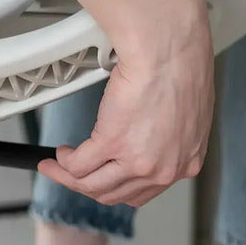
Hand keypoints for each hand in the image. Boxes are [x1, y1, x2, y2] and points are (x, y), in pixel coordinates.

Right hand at [38, 0, 215, 206]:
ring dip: (68, 178)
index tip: (102, 177)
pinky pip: (79, 164)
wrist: (171, 51)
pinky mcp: (112, 143)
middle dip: (87, 187)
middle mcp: (162, 170)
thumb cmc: (185, 68)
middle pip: (114, 194)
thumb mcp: (190, 115)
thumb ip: (171, 137)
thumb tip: (151, 139)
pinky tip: (62, 152)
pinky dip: (65, 161)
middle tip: (70, 176)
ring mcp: (137, 161)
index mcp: (185, 164)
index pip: (142, 192)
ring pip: (92, 185)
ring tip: (56, 167)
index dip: (115, 187)